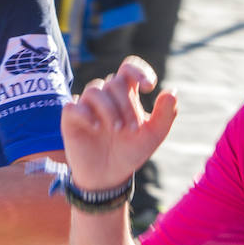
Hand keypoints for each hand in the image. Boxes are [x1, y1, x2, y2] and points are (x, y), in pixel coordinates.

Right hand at [61, 57, 177, 191]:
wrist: (109, 176)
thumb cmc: (131, 151)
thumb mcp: (153, 135)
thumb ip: (165, 114)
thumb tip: (172, 91)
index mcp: (126, 94)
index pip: (129, 68)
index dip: (139, 70)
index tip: (149, 86)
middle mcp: (106, 95)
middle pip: (114, 82)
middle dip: (126, 104)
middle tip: (132, 129)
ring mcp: (87, 106)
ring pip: (94, 90)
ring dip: (109, 109)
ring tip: (117, 130)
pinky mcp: (71, 119)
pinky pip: (73, 107)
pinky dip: (86, 115)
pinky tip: (97, 127)